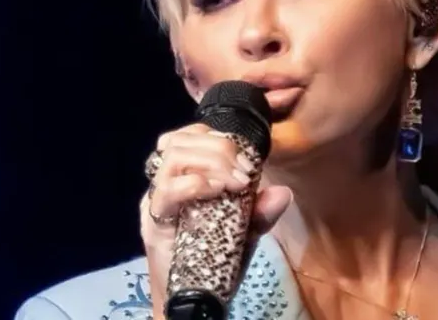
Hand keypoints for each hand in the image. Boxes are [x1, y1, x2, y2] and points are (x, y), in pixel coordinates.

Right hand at [140, 123, 291, 318]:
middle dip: (220, 149)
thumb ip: (260, 213)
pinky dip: (194, 183)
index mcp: (184, 177)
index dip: (217, 137)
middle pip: (183, 142)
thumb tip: (282, 193)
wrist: (192, 301)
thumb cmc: (213, 262)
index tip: (247, 159)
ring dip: (211, 162)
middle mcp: (166, 184)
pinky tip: (215, 190)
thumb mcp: (243, 234)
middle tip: (245, 174)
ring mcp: (157, 201)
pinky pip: (166, 191)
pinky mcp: (154, 222)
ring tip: (233, 182)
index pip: (191, 137)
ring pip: (174, 157)